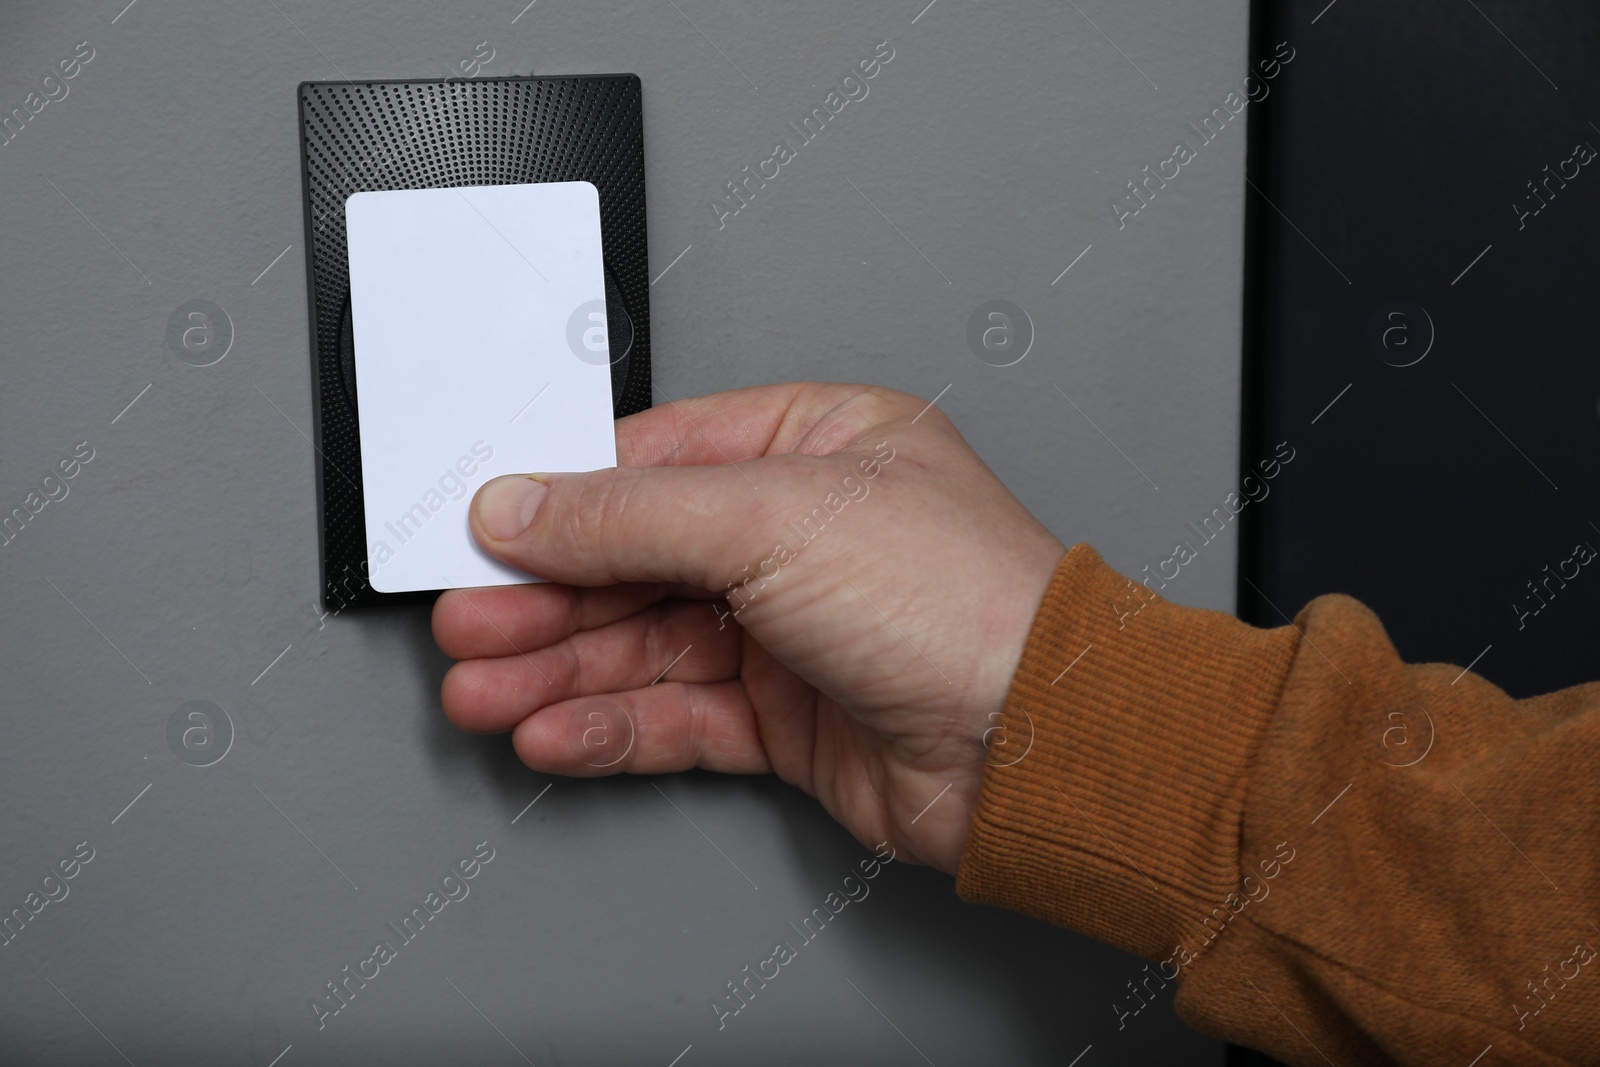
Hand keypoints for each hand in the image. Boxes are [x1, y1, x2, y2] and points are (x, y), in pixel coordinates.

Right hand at [431, 383, 1064, 873]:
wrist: (1040, 748)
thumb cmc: (963, 603)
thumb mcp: (773, 518)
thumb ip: (630, 514)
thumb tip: (523, 504)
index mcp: (815, 447)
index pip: (654, 462)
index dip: (561, 499)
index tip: (483, 530)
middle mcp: (802, 534)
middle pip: (639, 560)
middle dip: (547, 598)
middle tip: (467, 624)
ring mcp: (794, 629)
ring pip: (648, 645)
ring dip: (560, 670)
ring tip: (484, 692)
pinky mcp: (790, 718)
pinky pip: (679, 716)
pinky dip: (613, 725)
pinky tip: (555, 732)